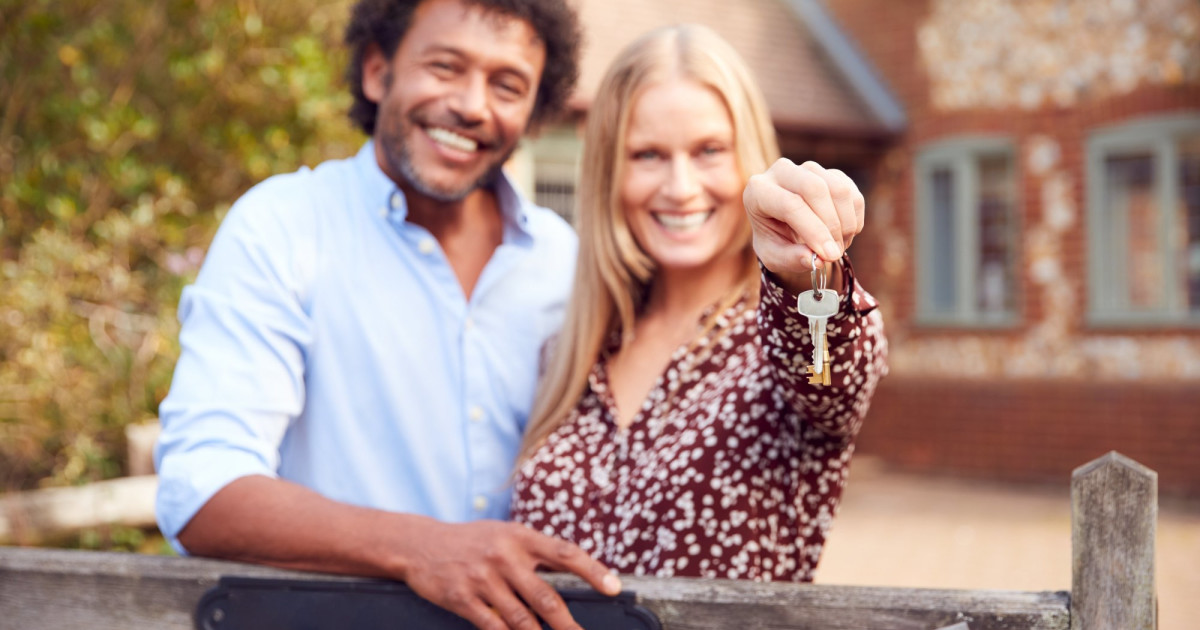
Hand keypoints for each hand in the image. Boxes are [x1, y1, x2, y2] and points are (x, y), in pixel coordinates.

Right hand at [400, 519, 620, 629]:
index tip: (613, 588)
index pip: (565, 552)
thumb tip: (575, 572)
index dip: (593, 571)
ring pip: (521, 619)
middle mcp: (504, 555)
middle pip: (545, 596)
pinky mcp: (462, 598)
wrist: (420, 544)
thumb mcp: (505, 534)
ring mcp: (482, 578)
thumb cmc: (473, 541)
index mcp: (520, 536)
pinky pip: (492, 627)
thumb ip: (536, 552)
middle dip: (568, 624)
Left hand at [743, 158, 864, 276]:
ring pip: (839, 189)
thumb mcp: (774, 256)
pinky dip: (854, 219)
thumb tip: (816, 259)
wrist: (782, 226)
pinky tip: (843, 235)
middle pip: (815, 188)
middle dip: (832, 225)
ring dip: (845, 224)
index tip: (828, 255)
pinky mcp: (831, 173)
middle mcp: (781, 171)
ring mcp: (808, 169)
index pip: (790, 204)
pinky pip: (852, 194)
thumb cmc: (774, 240)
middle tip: (835, 253)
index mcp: (758, 190)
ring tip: (837, 246)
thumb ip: (791, 259)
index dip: (813, 231)